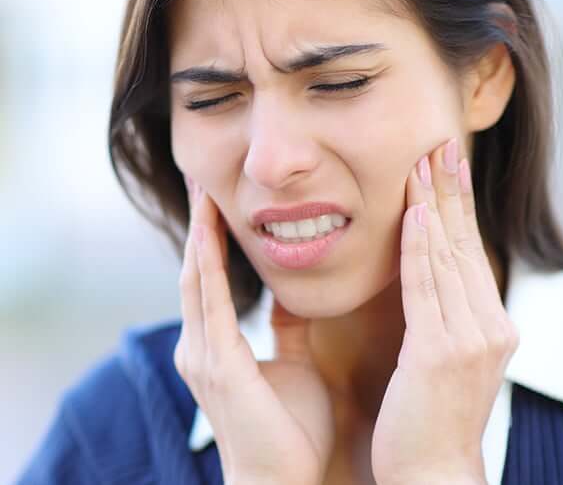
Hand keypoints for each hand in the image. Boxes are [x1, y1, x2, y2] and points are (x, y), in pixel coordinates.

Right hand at [174, 177, 334, 484]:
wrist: (281, 482)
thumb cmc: (288, 428)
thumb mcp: (294, 362)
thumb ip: (288, 326)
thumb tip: (293, 291)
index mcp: (218, 344)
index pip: (212, 279)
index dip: (212, 238)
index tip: (217, 199)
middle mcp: (201, 345)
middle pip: (196, 271)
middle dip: (199, 225)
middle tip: (201, 180)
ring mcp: (202, 356)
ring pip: (197, 281)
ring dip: (200, 235)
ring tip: (202, 192)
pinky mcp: (216, 366)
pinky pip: (211, 306)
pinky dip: (209, 267)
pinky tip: (210, 234)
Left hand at [371, 138, 519, 484]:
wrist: (432, 474)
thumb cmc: (427, 416)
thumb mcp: (442, 357)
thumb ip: (441, 315)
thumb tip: (424, 273)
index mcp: (489, 324)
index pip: (468, 252)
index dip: (457, 207)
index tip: (446, 167)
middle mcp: (489, 325)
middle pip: (463, 245)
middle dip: (450, 193)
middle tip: (440, 146)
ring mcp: (469, 339)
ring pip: (447, 258)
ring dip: (433, 207)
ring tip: (423, 164)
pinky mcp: (441, 354)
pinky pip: (427, 288)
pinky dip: (420, 249)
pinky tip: (414, 214)